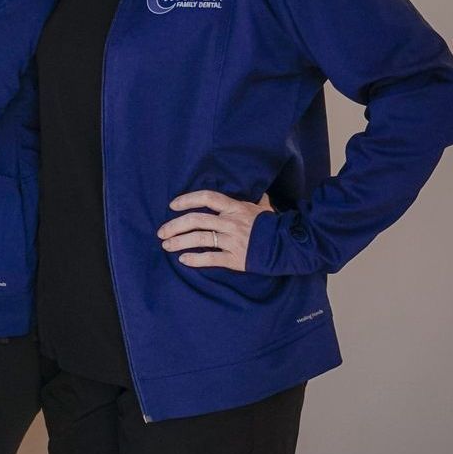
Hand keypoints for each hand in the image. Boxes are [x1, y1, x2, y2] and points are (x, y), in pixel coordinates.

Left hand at [158, 190, 273, 270]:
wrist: (291, 247)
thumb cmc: (275, 226)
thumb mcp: (265, 209)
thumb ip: (257, 201)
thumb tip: (260, 194)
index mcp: (236, 208)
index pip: (207, 198)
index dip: (187, 200)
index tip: (172, 205)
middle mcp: (231, 223)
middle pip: (196, 220)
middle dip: (174, 226)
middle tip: (161, 232)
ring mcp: (233, 241)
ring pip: (199, 239)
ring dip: (178, 242)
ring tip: (166, 245)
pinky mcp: (235, 259)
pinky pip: (210, 258)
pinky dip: (194, 259)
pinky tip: (183, 259)